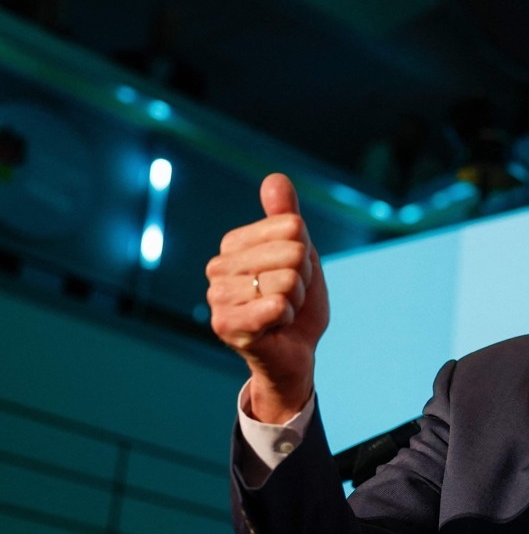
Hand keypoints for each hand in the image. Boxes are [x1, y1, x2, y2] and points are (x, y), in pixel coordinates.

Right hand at [206, 173, 329, 422]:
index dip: (306, 255)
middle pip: (292, 253)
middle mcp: (217, 267)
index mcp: (233, 245)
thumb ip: (286, 217)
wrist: (294, 355)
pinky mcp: (226, 325)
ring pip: (288, 281)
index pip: (292, 227)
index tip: (295, 275)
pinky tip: (276, 327)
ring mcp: (218, 296)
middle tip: (290, 298)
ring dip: (296, 302)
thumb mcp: (299, 255)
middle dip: (303, 280)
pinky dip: (289, 318)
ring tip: (282, 314)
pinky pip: (278, 305)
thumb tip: (275, 178)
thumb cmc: (295, 304)